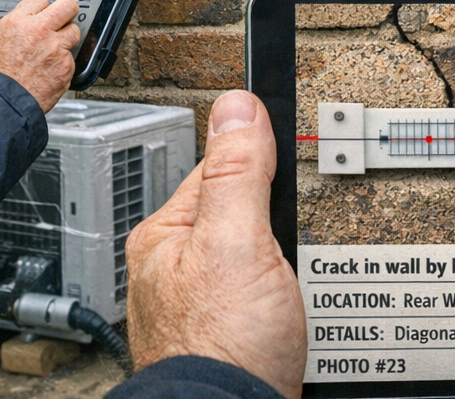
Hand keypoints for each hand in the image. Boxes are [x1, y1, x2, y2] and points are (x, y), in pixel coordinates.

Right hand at [0, 0, 78, 111]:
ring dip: (66, 40)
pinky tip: (49, 73)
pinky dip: (63, 66)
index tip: (43, 15)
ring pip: (74, 33)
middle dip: (67, 11)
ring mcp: (56, 49)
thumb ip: (14, 29)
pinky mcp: (66, 67)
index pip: (40, 1)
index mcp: (17, 22)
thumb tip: (22, 26)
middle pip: (67, 6)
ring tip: (53, 53)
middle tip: (63, 19)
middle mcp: (39, 31)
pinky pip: (71, 60)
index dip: (41, 9)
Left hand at [125, 91, 305, 398]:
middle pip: (237, 215)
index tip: (286, 159)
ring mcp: (198, 306)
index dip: (259, 165)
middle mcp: (174, 270)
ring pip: (249, 259)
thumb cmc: (221, 347)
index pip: (218, 171)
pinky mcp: (225, 337)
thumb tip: (238, 106)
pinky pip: (256, 297)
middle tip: (288, 240)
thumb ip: (238, 172)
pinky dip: (276, 298)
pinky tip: (285, 311)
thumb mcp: (238, 242)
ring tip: (289, 280)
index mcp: (166, 236)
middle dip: (271, 222)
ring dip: (277, 265)